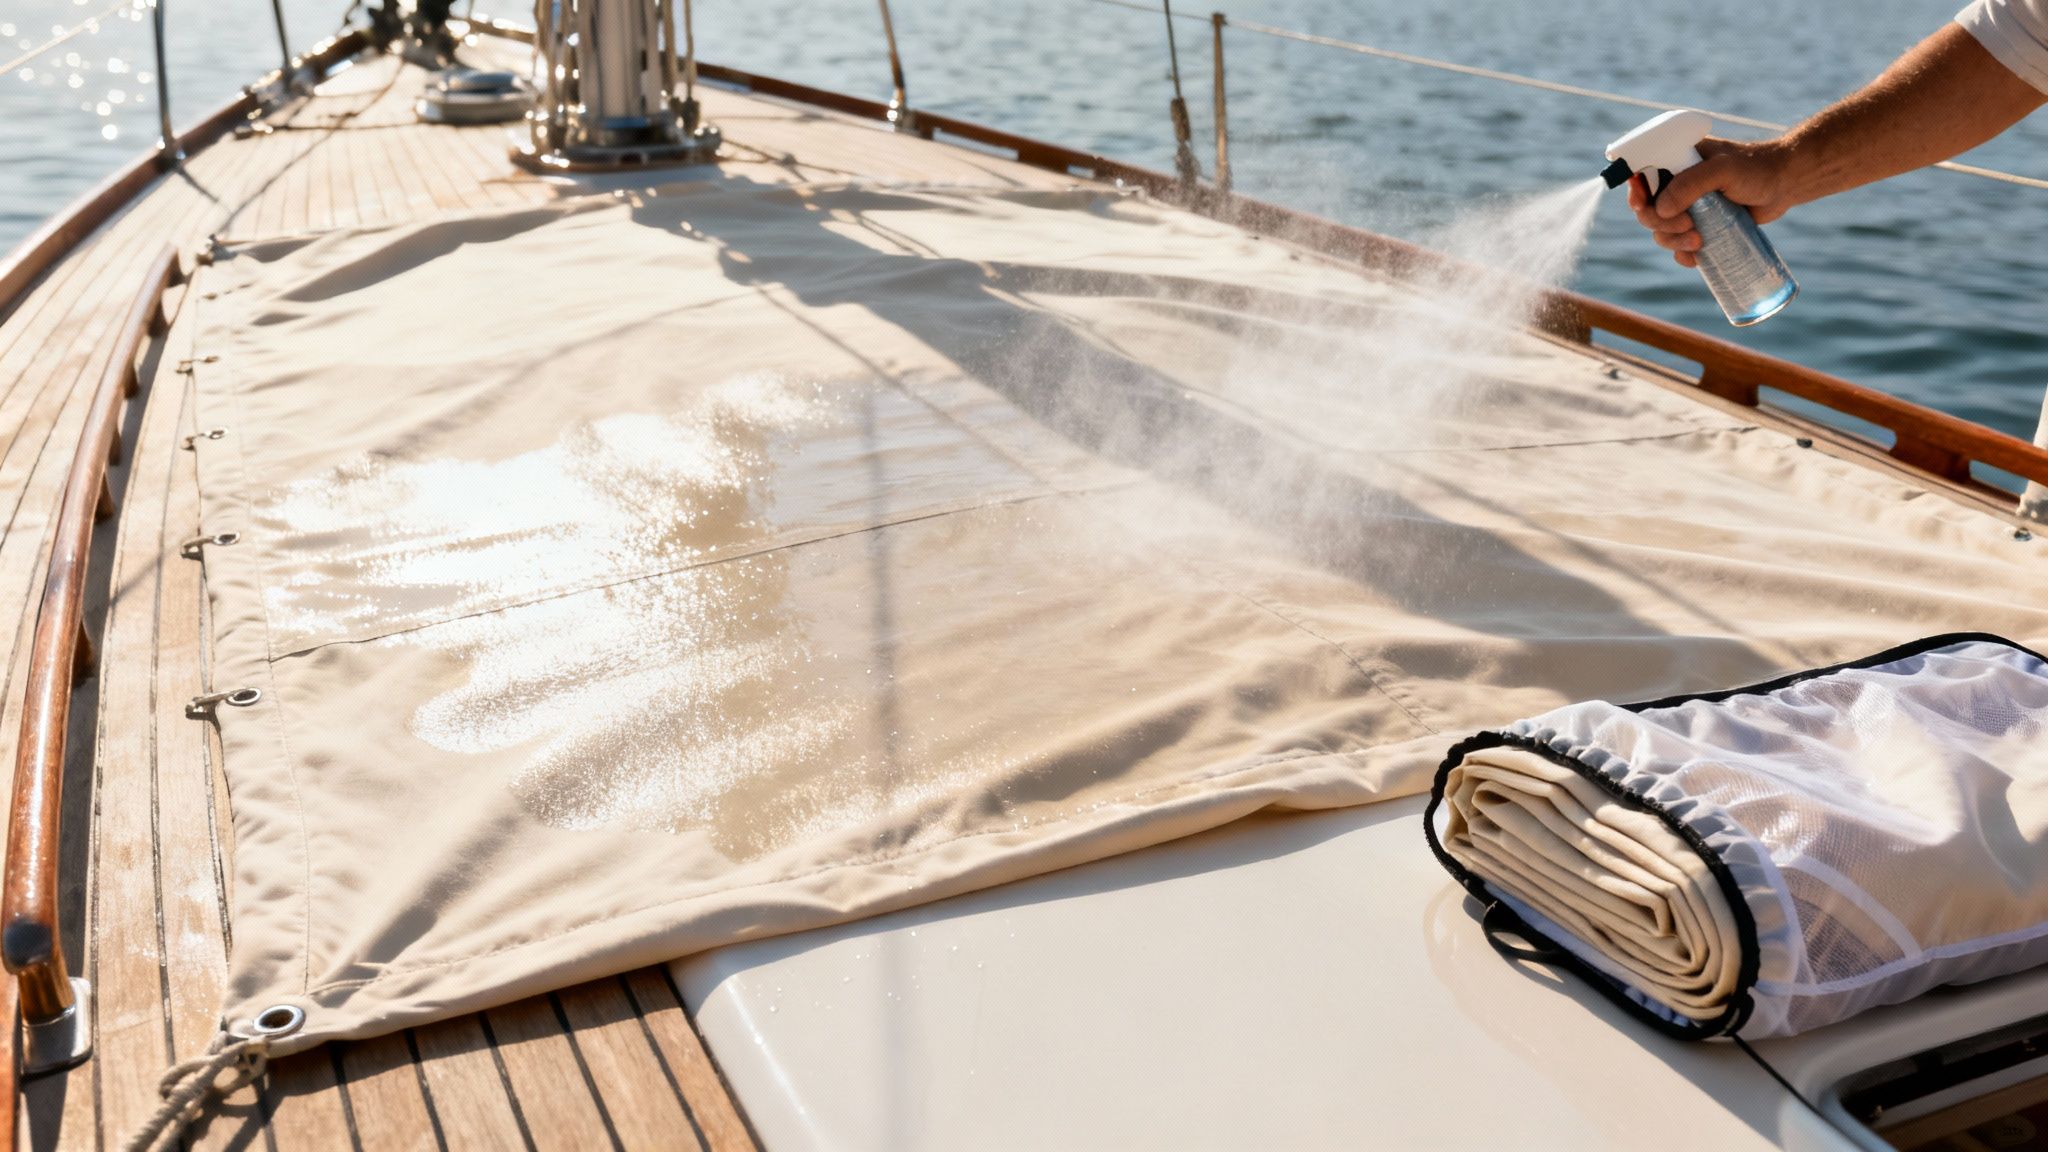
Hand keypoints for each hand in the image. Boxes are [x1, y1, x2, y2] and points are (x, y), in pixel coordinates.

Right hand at [1628, 137, 1795, 267]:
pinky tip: (1696, 257)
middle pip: (1648, 210)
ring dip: (1671, 241)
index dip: (1635, 192)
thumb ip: (1691, 184)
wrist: (1785, 183)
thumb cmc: (1757, 168)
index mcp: (1677, 161)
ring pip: (1661, 231)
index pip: (1641, 175)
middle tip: (1687, 226)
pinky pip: (1679, 245)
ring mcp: (1688, 206)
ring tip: (1698, 240)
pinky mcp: (1701, 225)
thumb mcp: (1723, 170)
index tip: (1642, 203)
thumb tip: (1661, 209)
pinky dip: (1682, 254)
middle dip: (1660, 224)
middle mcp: (1677, 183)